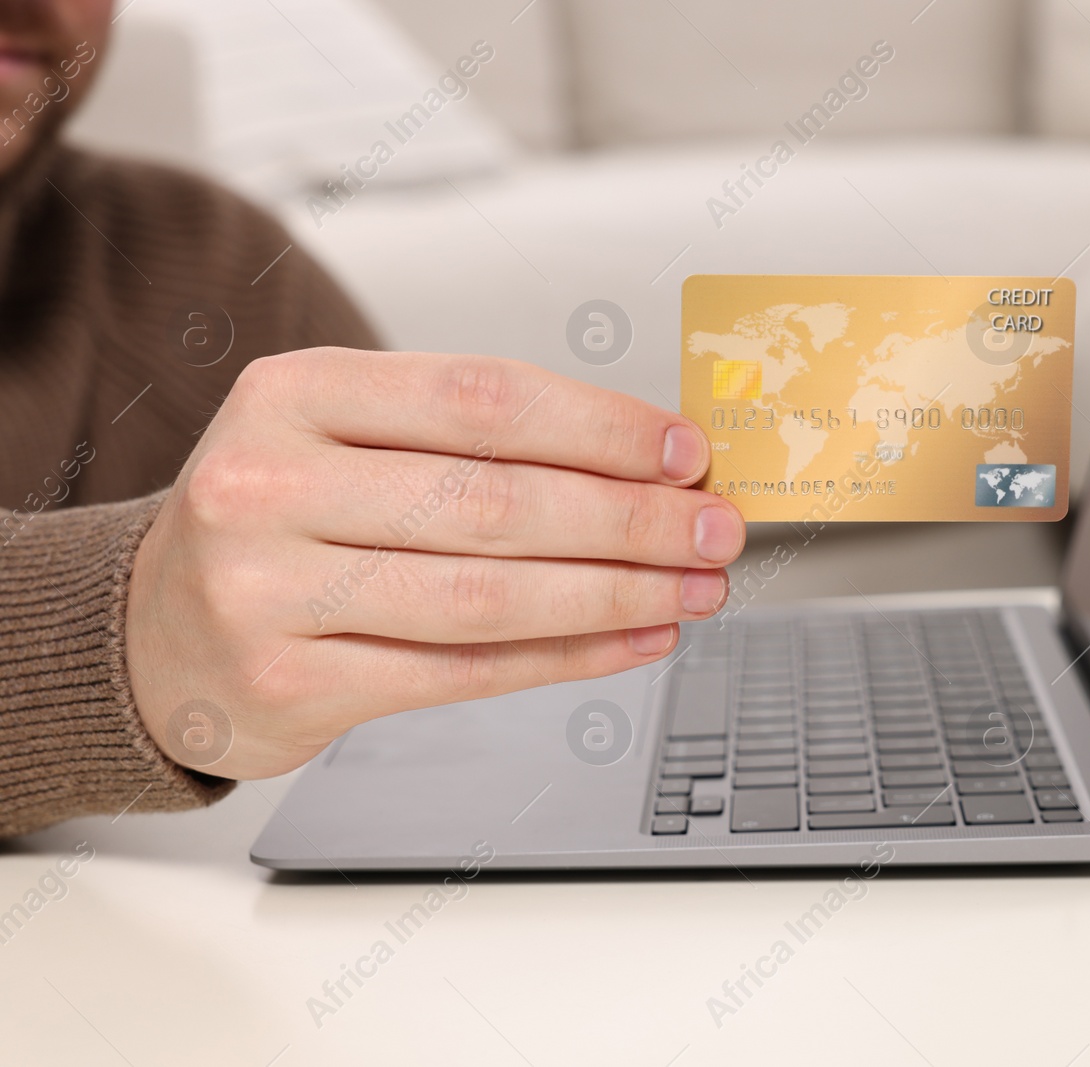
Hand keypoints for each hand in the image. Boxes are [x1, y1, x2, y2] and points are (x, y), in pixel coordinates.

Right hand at [125, 348, 742, 778]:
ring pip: (487, 596)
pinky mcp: (292, 683)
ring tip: (693, 588)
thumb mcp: (348, 440)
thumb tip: (647, 461)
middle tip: (715, 528)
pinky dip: (567, 658)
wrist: (156, 629)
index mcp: (294, 393)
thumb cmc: (282, 518)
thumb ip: (477, 440)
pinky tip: (634, 639)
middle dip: (631, 519)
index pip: (481, 398)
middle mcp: (269, 485)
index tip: (686, 452)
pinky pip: (464, 672)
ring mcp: (270, 591)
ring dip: (616, 595)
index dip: (602, 427)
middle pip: (495, 502)